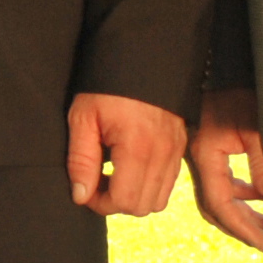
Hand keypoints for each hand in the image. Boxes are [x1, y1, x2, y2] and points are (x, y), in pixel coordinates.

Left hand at [67, 92, 188, 217]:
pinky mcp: (181, 147)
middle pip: (142, 206)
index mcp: (138, 147)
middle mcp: (163, 153)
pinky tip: (130, 167)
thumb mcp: (83, 117)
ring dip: (134, 196)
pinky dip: (149, 185)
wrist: (142, 56)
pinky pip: (168, 183)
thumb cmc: (107, 86)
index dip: (99, 203)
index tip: (85, 189)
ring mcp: (176, 151)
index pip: (123, 201)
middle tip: (97, 181)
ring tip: (113, 174)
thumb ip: (81, 160)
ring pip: (158, 199)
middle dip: (116, 202)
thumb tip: (81, 195)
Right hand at [184, 87, 262, 249]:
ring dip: (243, 213)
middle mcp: (199, 161)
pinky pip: (221, 182)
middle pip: (217, 207)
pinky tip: (259, 196)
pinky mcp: (209, 151)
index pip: (222, 205)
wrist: (219, 67)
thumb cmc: (238, 93)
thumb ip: (262, 163)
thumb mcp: (258, 128)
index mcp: (206, 156)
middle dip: (243, 227)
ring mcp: (202, 157)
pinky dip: (240, 195)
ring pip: (219, 196)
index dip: (243, 229)